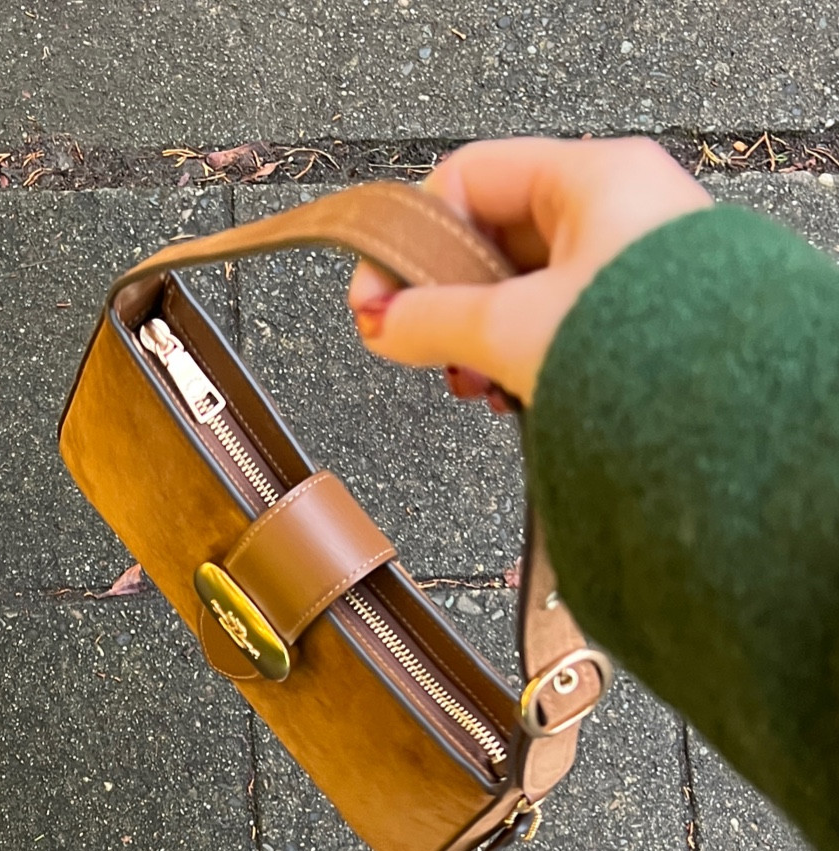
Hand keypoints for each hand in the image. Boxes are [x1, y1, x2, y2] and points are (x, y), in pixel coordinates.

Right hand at [347, 136, 710, 406]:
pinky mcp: (643, 315)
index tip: (376, 297)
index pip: (469, 177)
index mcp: (593, 176)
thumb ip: (431, 323)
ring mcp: (633, 262)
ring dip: (483, 338)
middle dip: (448, 301)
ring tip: (473, 384)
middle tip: (420, 347)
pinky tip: (513, 396)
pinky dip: (524, 355)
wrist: (728, 420)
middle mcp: (620, 206)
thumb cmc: (647, 354)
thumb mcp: (510, 330)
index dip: (412, 237)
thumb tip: (381, 326)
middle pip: (495, 237)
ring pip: (526, 286)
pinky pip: (560, 320)